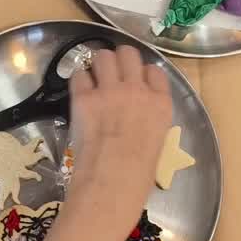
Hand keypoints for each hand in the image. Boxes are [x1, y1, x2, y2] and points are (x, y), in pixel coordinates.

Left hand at [63, 46, 172, 240]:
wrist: (110, 187)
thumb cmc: (137, 178)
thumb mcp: (157, 145)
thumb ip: (148, 121)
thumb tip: (134, 117)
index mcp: (161, 104)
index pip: (154, 70)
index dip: (142, 74)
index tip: (136, 83)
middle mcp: (137, 90)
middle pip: (128, 54)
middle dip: (119, 61)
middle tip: (112, 76)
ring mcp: (109, 91)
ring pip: (103, 56)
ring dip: (99, 65)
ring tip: (95, 80)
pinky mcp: (84, 98)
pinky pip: (79, 75)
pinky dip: (80, 81)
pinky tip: (80, 93)